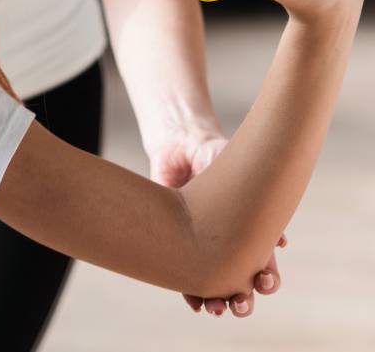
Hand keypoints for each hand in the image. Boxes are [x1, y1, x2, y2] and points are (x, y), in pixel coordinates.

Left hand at [149, 131, 285, 316]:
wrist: (180, 147)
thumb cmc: (216, 156)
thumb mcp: (239, 173)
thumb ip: (255, 199)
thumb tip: (280, 242)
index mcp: (250, 231)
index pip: (265, 264)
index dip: (268, 279)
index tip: (264, 281)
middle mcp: (228, 243)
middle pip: (242, 283)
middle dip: (244, 299)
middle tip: (241, 304)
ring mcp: (201, 245)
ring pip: (214, 284)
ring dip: (217, 302)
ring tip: (216, 309)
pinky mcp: (177, 243)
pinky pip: (183, 275)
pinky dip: (190, 292)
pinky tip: (193, 303)